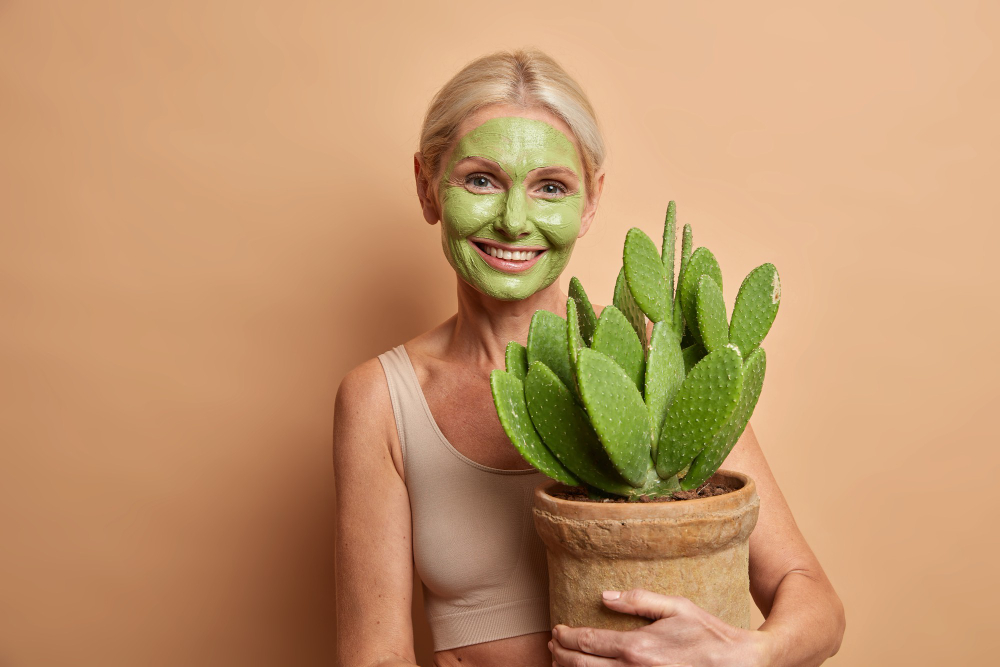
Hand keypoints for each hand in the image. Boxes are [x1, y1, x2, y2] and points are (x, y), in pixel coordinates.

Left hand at [548, 589, 769, 666]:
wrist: (738, 663)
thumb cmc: (708, 633)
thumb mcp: (677, 606)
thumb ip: (639, 600)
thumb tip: (605, 597)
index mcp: (638, 646)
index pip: (588, 642)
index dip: (567, 636)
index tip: (557, 630)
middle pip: (583, 666)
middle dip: (562, 655)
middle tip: (552, 645)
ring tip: (560, 661)